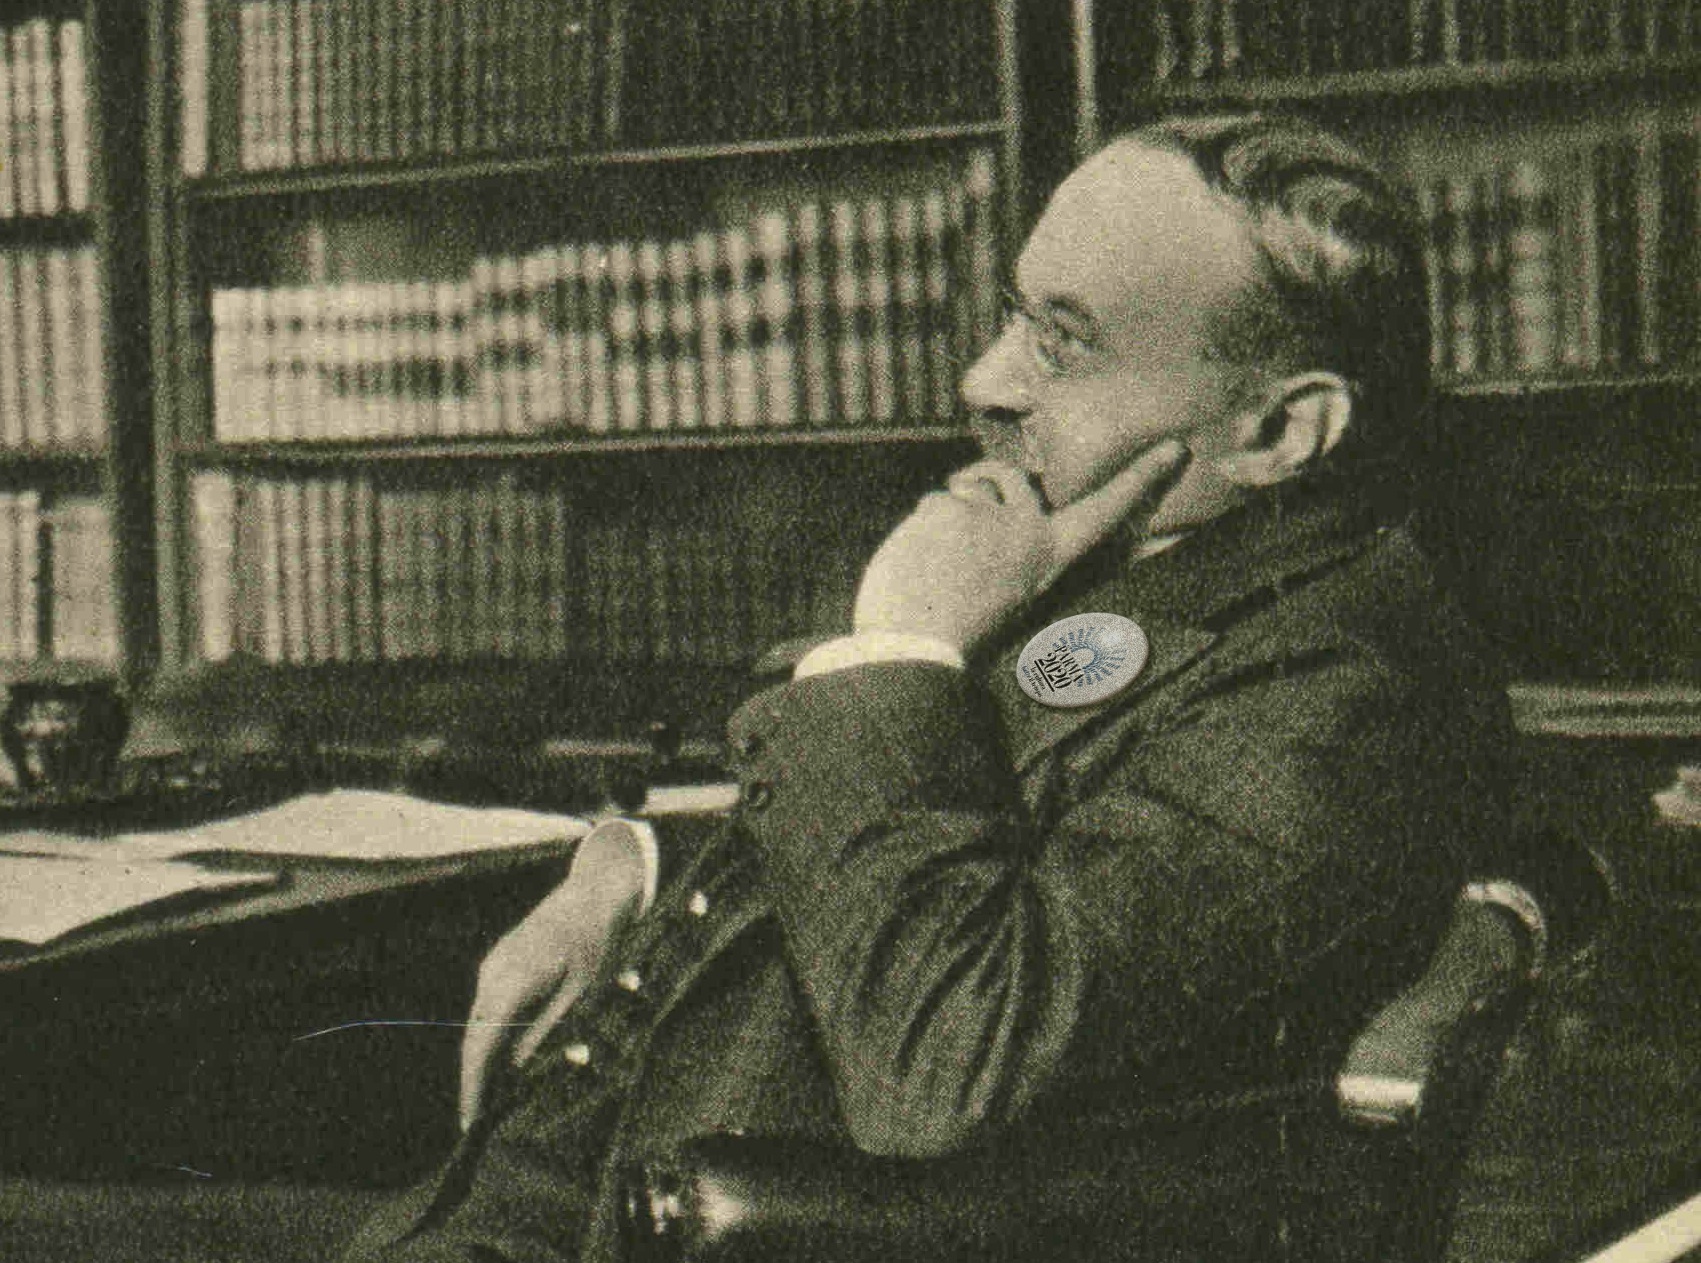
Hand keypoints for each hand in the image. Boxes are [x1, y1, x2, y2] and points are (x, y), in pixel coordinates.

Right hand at [458, 824, 647, 1130]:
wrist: (594, 893)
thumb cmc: (596, 945)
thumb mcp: (581, 995)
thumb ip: (548, 1031)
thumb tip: (519, 1069)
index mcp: (512, 983)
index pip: (480, 1046)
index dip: (473, 1087)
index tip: (470, 1123)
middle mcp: (493, 974)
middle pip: (475, 1038)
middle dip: (476, 1081)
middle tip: (478, 1124)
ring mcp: (494, 966)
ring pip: (481, 1023)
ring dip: (485, 1059)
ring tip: (490, 1101)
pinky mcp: (501, 963)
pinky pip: (490, 1007)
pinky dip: (494, 1035)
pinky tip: (504, 1059)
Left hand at [853, 441, 1190, 650]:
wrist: (917, 648)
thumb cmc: (955, 628)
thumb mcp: (1007, 588)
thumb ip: (1014, 545)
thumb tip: (993, 494)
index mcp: (1051, 558)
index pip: (1105, 511)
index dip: (1140, 478)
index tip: (1174, 447)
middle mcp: (1030, 532)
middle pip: (1010, 476)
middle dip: (982, 482)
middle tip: (957, 535)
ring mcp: (992, 516)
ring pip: (963, 489)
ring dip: (945, 514)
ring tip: (937, 563)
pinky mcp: (952, 508)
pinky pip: (931, 500)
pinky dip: (918, 527)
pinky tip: (921, 561)